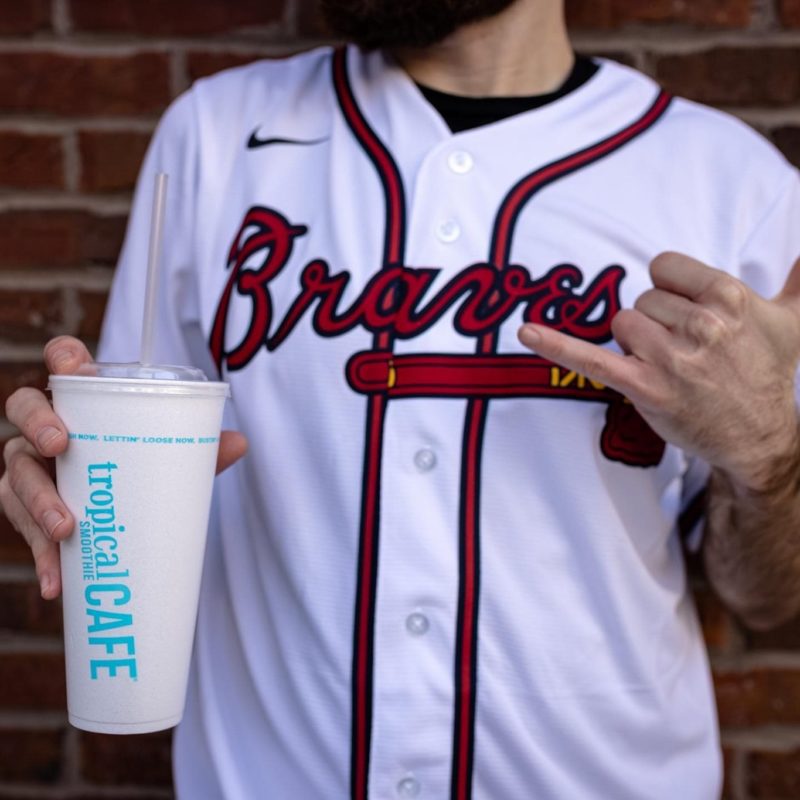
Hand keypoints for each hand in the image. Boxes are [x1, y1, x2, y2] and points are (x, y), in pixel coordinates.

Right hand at [0, 335, 247, 598]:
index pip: (62, 361)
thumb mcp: (166, 457)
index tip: (73, 366)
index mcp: (82, 402)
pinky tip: (55, 581)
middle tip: (60, 446)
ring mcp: (28, 466)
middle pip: (22, 407)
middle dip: (36, 423)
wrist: (112, 512)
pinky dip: (40, 557)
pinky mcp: (23, 507)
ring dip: (37, 501)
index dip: (62, 356)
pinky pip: (20, 528)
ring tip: (66, 529)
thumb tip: (240, 443)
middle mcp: (45, 427)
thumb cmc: (138, 467)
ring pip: (15, 473)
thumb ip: (197, 448)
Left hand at [518, 252, 799, 490]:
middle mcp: (700, 324)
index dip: (670, 291)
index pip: (662, 268)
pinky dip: (555, 345)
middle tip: (687, 354)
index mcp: (728, 297)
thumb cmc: (768, 375)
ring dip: (636, 346)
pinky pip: (590, 359)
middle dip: (655, 324)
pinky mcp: (643, 387)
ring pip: (621, 326)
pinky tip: (525, 332)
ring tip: (670, 369)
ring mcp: (669, 358)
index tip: (687, 314)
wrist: (758, 437)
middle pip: (640, 301)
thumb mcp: (795, 322)